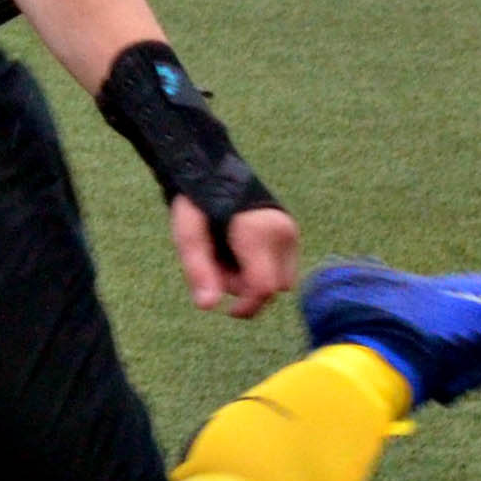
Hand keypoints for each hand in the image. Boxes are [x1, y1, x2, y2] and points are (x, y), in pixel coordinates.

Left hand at [172, 197, 299, 319]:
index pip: (264, 288)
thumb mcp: (188, 237)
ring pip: (282, 280)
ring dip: (255, 279)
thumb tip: (208, 307)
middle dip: (247, 290)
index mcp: (257, 233)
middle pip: (274, 288)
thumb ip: (199, 271)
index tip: (227, 310)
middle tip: (219, 269)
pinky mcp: (292, 234)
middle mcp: (282, 232)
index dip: (246, 306)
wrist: (211, 169)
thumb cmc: (195, 203)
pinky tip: (241, 252)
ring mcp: (291, 232)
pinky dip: (263, 268)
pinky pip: (283, 267)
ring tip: (227, 256)